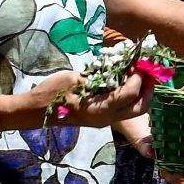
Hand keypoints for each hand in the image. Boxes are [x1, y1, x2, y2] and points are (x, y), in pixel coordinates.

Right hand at [31, 67, 152, 128]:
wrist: (35, 111)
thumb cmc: (51, 93)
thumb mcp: (74, 79)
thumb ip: (98, 76)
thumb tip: (118, 67)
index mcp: (100, 110)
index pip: (130, 94)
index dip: (138, 78)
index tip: (139, 63)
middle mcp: (107, 118)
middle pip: (140, 107)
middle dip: (148, 89)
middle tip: (147, 72)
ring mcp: (105, 120)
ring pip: (134, 110)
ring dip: (141, 92)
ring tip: (139, 74)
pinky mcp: (102, 117)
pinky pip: (123, 108)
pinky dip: (130, 95)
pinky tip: (126, 80)